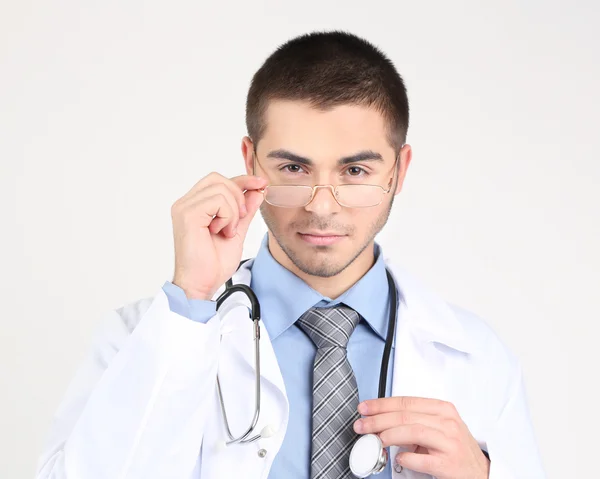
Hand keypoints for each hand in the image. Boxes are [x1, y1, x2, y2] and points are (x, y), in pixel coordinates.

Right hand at [171, 173, 266, 299]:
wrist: (202, 284)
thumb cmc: (213, 263)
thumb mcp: (237, 231)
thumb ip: (245, 211)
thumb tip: (257, 190)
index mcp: (195, 206)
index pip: (219, 181)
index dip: (242, 180)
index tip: (261, 184)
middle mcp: (186, 203)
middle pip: (219, 179)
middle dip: (238, 196)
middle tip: (240, 220)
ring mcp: (185, 208)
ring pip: (221, 189)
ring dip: (233, 211)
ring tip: (228, 231)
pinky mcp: (188, 215)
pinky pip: (218, 201)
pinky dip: (227, 216)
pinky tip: (222, 232)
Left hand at [353, 397, 489, 478]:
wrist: (480, 474)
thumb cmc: (456, 449)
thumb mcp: (439, 427)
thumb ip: (414, 421)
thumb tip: (381, 421)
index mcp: (443, 409)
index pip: (406, 402)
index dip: (381, 404)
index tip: (365, 408)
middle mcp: (447, 422)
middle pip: (405, 416)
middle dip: (378, 420)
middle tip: (362, 424)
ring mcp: (449, 442)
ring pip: (412, 432)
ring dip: (388, 435)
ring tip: (375, 440)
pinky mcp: (448, 463)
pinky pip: (420, 459)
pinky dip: (405, 458)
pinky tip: (398, 458)